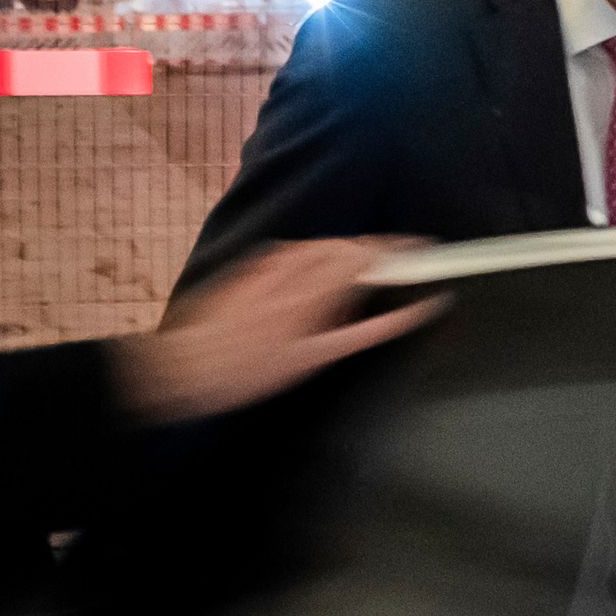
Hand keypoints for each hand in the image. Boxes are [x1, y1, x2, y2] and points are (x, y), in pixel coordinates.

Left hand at [113, 238, 440, 423]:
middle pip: (350, 246)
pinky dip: (320, 256)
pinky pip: (299, 252)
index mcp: (317, 286)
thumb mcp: (317, 357)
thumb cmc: (252, 369)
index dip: (403, 248)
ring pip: (325, 246)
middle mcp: (295, 267)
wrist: (189, 362)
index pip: (371, 254)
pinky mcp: (255, 266)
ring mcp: (273, 264)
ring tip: (368, 268)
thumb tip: (412, 311)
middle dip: (380, 250)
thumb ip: (369, 328)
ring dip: (351, 252)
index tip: (426, 248)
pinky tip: (322, 272)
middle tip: (403, 260)